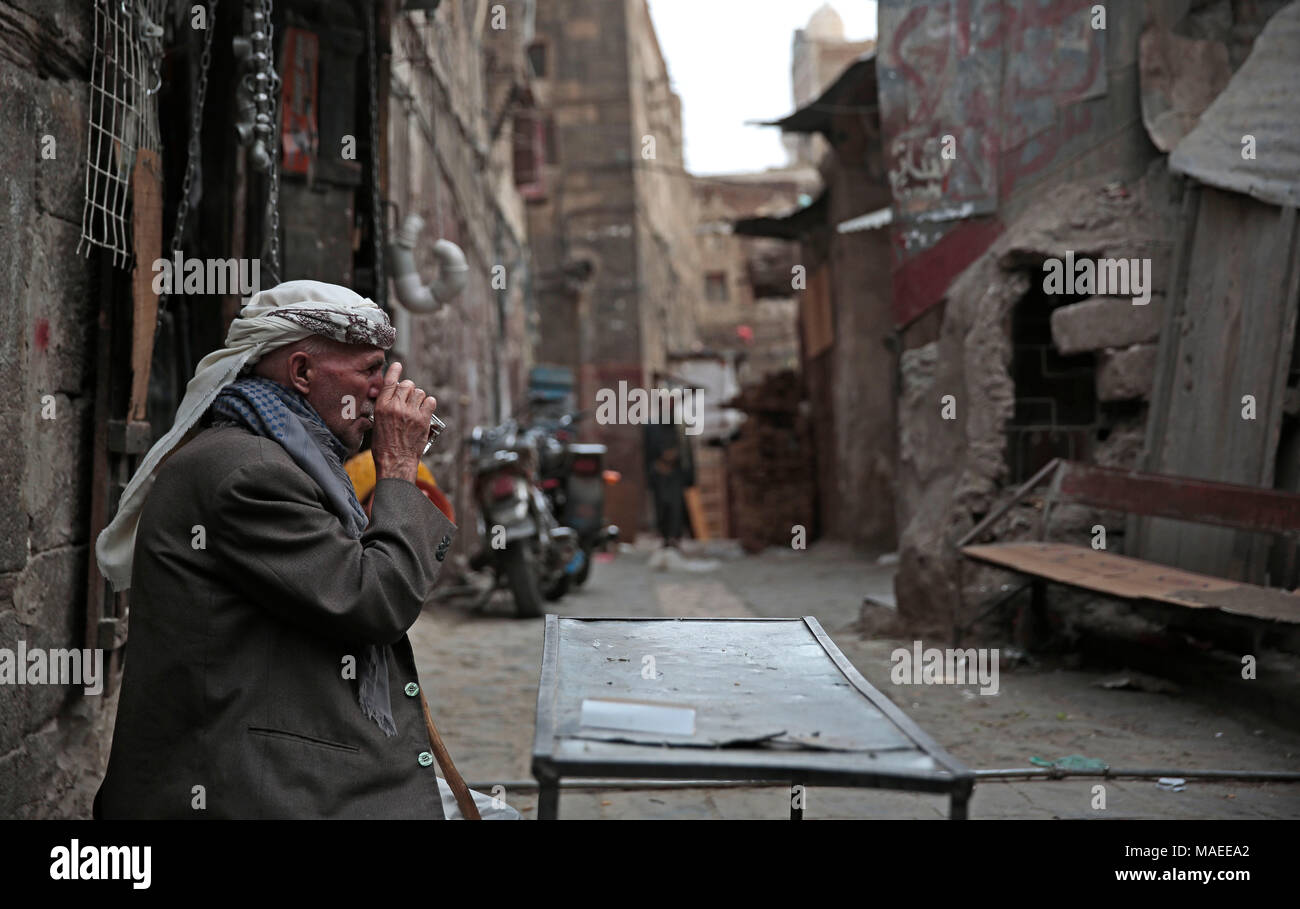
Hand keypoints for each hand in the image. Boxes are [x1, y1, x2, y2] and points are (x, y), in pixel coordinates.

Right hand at [371, 361, 436, 483]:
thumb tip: (391, 396)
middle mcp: (396, 407)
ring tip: (415, 407)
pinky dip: (428, 404)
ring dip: (419, 397)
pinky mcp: (423, 420)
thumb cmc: (383, 446)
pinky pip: (430, 401)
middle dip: (408, 389)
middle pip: (407, 385)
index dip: (394, 371)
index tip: (398, 365)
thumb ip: (384, 407)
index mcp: (382, 407)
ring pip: (420, 392)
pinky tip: (425, 410)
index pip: (390, 382)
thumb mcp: (376, 423)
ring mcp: (411, 413)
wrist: (395, 461)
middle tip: (408, 398)